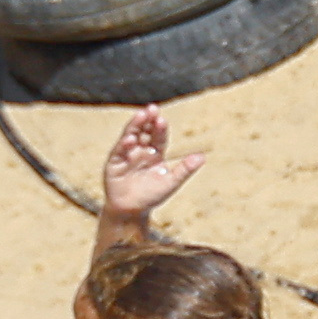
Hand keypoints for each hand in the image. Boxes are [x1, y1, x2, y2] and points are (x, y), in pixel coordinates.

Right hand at [100, 105, 203, 224]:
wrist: (132, 210)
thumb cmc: (153, 196)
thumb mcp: (171, 182)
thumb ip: (185, 169)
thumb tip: (202, 156)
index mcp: (155, 154)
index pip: (159, 137)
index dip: (160, 129)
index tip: (163, 120)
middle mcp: (141, 150)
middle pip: (144, 132)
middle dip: (148, 120)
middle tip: (152, 108)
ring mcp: (127, 154)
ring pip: (131, 136)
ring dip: (135, 125)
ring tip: (141, 114)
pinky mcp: (114, 162)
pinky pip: (120, 151)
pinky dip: (125, 145)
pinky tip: (130, 139)